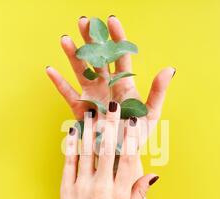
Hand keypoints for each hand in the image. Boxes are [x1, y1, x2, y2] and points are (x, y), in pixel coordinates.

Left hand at [43, 102, 159, 198]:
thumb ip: (139, 192)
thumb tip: (153, 175)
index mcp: (119, 194)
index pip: (128, 160)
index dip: (131, 138)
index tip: (133, 121)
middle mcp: (101, 188)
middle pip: (107, 151)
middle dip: (110, 126)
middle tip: (113, 105)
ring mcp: (82, 187)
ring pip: (87, 153)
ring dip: (90, 130)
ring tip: (92, 112)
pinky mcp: (67, 189)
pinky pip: (69, 163)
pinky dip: (71, 146)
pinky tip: (73, 132)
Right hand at [46, 15, 174, 140]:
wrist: (121, 156)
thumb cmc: (136, 136)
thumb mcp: (151, 114)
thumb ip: (158, 91)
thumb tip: (169, 69)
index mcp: (124, 83)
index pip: (120, 55)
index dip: (116, 37)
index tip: (110, 20)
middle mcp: (106, 85)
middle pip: (97, 58)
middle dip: (90, 39)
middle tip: (83, 20)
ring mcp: (92, 96)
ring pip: (81, 71)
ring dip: (72, 55)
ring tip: (65, 39)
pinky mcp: (81, 109)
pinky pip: (68, 94)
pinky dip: (59, 83)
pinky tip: (50, 70)